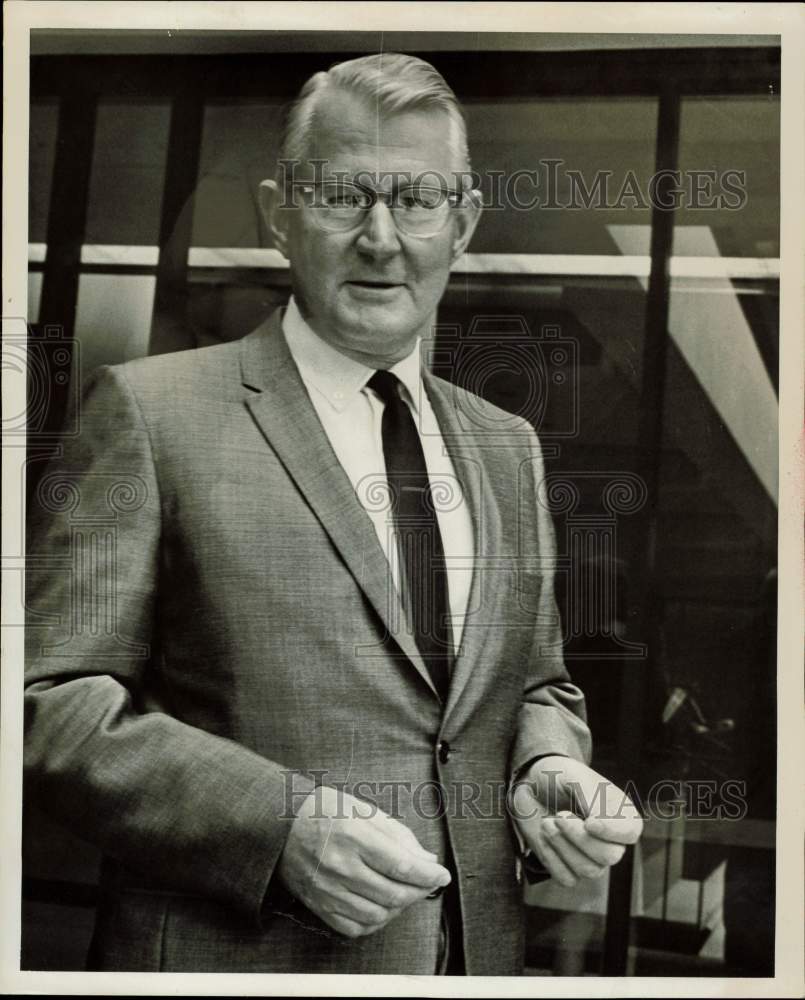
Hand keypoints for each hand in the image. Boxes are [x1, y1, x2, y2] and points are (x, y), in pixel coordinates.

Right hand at [277, 784, 450, 937]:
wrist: (278, 825)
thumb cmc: (323, 810)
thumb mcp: (363, 810)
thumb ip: (398, 835)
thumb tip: (426, 859)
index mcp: (354, 836)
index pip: (402, 865)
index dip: (428, 874)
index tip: (441, 874)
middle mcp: (341, 866)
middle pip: (394, 893)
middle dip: (419, 891)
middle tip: (426, 883)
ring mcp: (329, 890)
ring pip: (378, 914)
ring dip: (399, 907)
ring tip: (404, 892)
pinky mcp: (319, 906)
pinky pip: (355, 927)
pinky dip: (376, 921)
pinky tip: (381, 906)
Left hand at [511, 756, 642, 887]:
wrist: (529, 787)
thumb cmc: (557, 777)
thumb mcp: (574, 776)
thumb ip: (592, 797)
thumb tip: (599, 824)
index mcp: (620, 813)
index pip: (630, 832)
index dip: (612, 831)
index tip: (589, 822)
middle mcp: (611, 840)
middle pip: (609, 856)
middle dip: (579, 837)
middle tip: (559, 815)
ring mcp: (591, 858)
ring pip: (588, 870)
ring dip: (562, 845)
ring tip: (547, 822)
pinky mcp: (569, 870)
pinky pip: (567, 878)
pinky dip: (551, 857)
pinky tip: (544, 836)